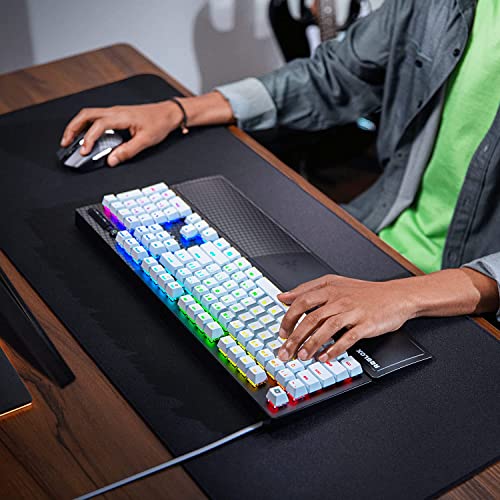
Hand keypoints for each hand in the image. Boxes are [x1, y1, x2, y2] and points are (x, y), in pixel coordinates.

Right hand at [60, 101, 181, 166]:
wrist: (168, 113)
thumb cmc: (159, 123)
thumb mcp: (145, 141)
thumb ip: (127, 151)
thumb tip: (112, 160)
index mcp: (121, 116)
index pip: (98, 125)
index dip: (89, 139)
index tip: (83, 151)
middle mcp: (114, 111)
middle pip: (85, 115)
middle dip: (72, 129)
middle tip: (65, 143)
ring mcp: (114, 112)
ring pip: (88, 115)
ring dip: (77, 126)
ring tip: (70, 140)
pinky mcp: (116, 115)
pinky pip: (95, 117)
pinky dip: (85, 125)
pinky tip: (84, 135)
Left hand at [276, 274, 415, 362]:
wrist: (396, 296)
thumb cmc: (364, 292)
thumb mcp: (334, 283)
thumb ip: (307, 289)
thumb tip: (283, 297)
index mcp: (329, 288)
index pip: (301, 302)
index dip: (289, 318)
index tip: (282, 333)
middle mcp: (339, 299)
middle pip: (311, 318)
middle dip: (295, 337)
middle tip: (286, 351)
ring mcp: (353, 311)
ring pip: (327, 328)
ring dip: (312, 344)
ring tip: (302, 356)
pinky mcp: (366, 324)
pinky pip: (348, 338)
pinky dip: (335, 348)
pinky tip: (326, 356)